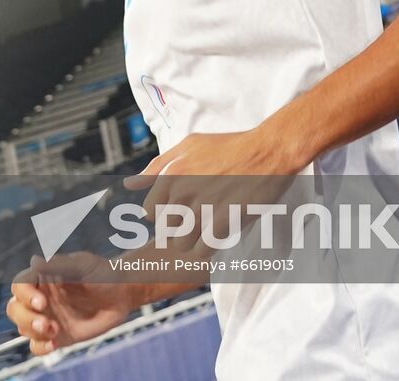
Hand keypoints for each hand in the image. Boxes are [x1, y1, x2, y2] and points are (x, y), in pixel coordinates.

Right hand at [6, 252, 138, 355]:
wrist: (120, 294)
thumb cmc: (101, 273)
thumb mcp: (82, 265)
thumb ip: (58, 265)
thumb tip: (34, 261)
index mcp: (41, 278)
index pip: (19, 286)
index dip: (24, 295)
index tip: (42, 302)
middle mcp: (40, 298)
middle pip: (14, 309)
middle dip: (26, 318)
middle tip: (46, 323)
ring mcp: (47, 317)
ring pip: (23, 328)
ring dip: (34, 332)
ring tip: (56, 331)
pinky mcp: (57, 336)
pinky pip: (37, 345)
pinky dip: (40, 347)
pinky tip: (53, 345)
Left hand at [122, 129, 304, 236]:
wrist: (268, 151)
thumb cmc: (228, 147)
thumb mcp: (188, 147)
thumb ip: (156, 166)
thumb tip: (129, 184)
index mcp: (170, 175)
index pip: (151, 213)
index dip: (165, 214)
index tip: (181, 211)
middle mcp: (182, 192)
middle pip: (166, 230)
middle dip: (179, 229)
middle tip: (198, 221)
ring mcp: (203, 208)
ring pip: (182, 244)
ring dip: (193, 241)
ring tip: (208, 229)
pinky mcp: (224, 222)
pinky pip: (203, 250)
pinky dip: (208, 249)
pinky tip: (219, 236)